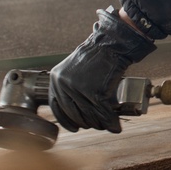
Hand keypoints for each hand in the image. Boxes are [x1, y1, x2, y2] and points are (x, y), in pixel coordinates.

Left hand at [49, 7, 156, 132]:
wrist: (111, 44)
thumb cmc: (96, 55)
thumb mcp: (72, 67)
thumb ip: (68, 84)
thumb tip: (74, 108)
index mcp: (56, 79)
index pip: (57, 108)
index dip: (67, 121)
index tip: (74, 126)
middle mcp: (64, 85)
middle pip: (74, 115)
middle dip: (87, 123)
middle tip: (96, 124)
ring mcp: (79, 89)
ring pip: (89, 116)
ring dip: (99, 124)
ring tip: (106, 124)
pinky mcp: (95, 92)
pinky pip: (102, 113)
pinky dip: (110, 121)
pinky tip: (114, 125)